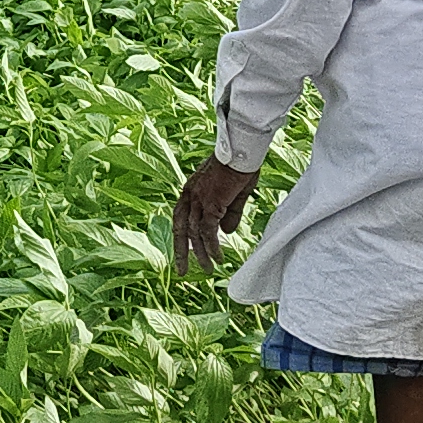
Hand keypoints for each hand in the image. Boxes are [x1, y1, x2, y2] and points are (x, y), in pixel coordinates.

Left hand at [172, 158, 262, 272]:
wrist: (242, 151)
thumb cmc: (240, 166)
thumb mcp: (233, 193)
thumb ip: (229, 213)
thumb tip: (227, 232)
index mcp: (191, 190)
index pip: (180, 217)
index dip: (181, 235)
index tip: (183, 250)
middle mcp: (190, 195)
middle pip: (180, 228)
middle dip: (180, 251)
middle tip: (181, 271)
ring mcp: (198, 200)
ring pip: (194, 233)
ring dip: (200, 253)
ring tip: (207, 269)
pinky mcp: (211, 204)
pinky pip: (208, 232)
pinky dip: (212, 246)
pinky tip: (218, 257)